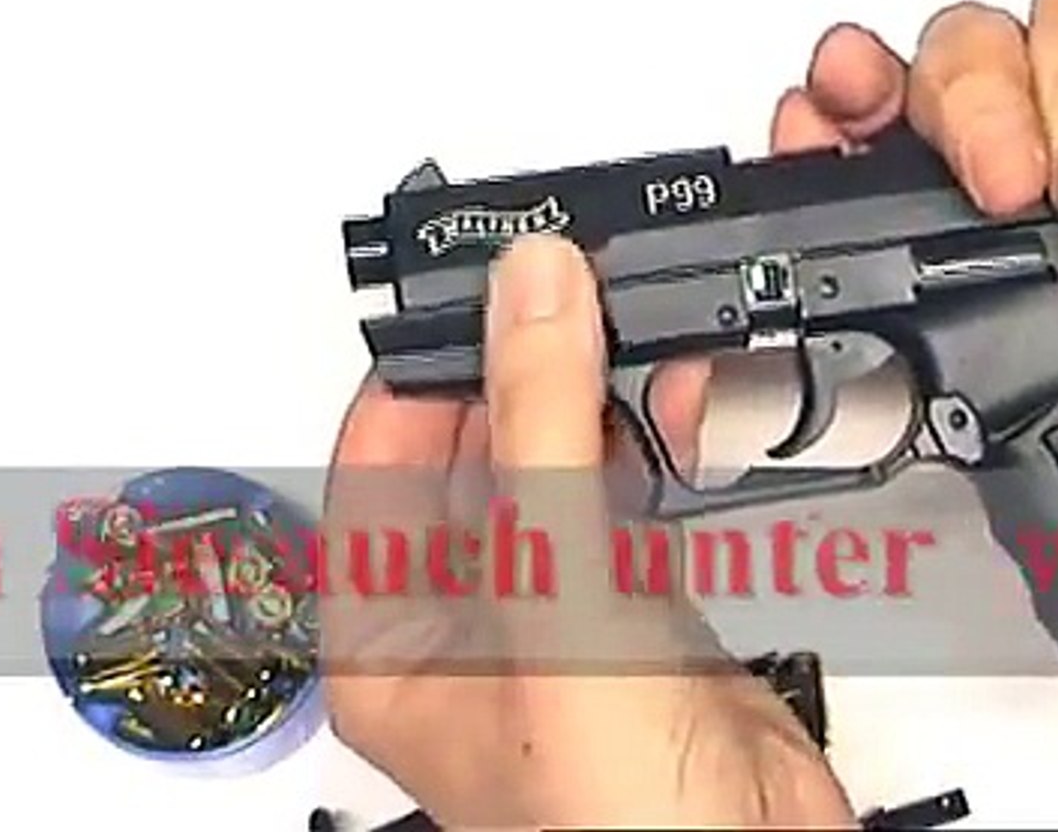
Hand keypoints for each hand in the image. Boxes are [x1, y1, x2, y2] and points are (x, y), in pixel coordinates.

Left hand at [322, 236, 854, 827]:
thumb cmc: (612, 816)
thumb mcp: (552, 593)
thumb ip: (543, 429)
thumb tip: (531, 294)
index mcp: (394, 635)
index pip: (380, 459)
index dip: (425, 361)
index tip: (478, 278)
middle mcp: (471, 619)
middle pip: (475, 448)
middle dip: (522, 361)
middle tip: (563, 279)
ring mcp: (563, 608)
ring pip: (561, 461)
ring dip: (593, 389)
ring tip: (621, 311)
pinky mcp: (648, 603)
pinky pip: (636, 490)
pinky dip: (656, 434)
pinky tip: (677, 386)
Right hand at [773, 0, 1057, 800]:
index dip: (1055, 75)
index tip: (1051, 174)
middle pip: (979, 53)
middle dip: (959, 90)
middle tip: (990, 187)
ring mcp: (978, 230)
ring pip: (904, 106)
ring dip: (863, 89)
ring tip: (840, 110)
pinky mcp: (922, 296)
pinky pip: (856, 200)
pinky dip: (816, 165)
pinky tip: (809, 162)